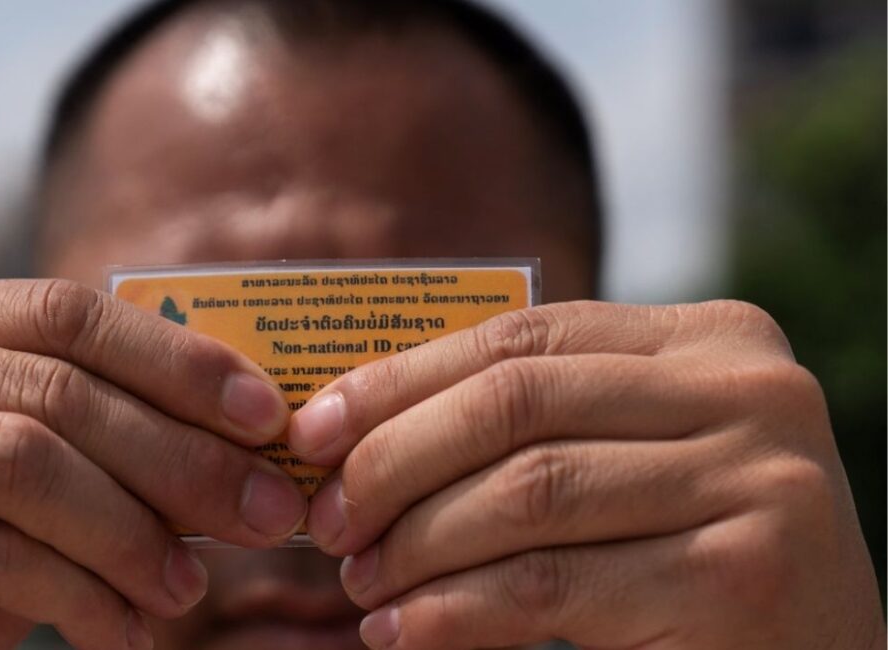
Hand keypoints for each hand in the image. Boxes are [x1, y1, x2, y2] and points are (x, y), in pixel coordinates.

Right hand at [0, 280, 305, 649]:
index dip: (177, 360)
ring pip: (27, 462)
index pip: (61, 313)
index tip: (268, 416)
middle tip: (268, 512)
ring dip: (134, 533)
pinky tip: (125, 632)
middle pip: (54, 386)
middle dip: (182, 456)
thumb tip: (249, 434)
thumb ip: (100, 434)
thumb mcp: (23, 480)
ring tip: (191, 590)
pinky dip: (81, 595)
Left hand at [288, 300, 884, 648]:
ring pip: (527, 490)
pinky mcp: (746, 576)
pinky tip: (405, 628)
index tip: (313, 430)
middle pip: (515, 403)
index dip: (401, 381)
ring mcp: (756, 477)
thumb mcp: (628, 462)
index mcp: (710, 339)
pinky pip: (553, 583)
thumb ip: (533, 427)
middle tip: (329, 519)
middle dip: (395, 461)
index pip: (521, 336)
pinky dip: (458, 609)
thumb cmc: (693, 557)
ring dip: (418, 541)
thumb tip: (357, 427)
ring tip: (361, 581)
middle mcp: (746, 389)